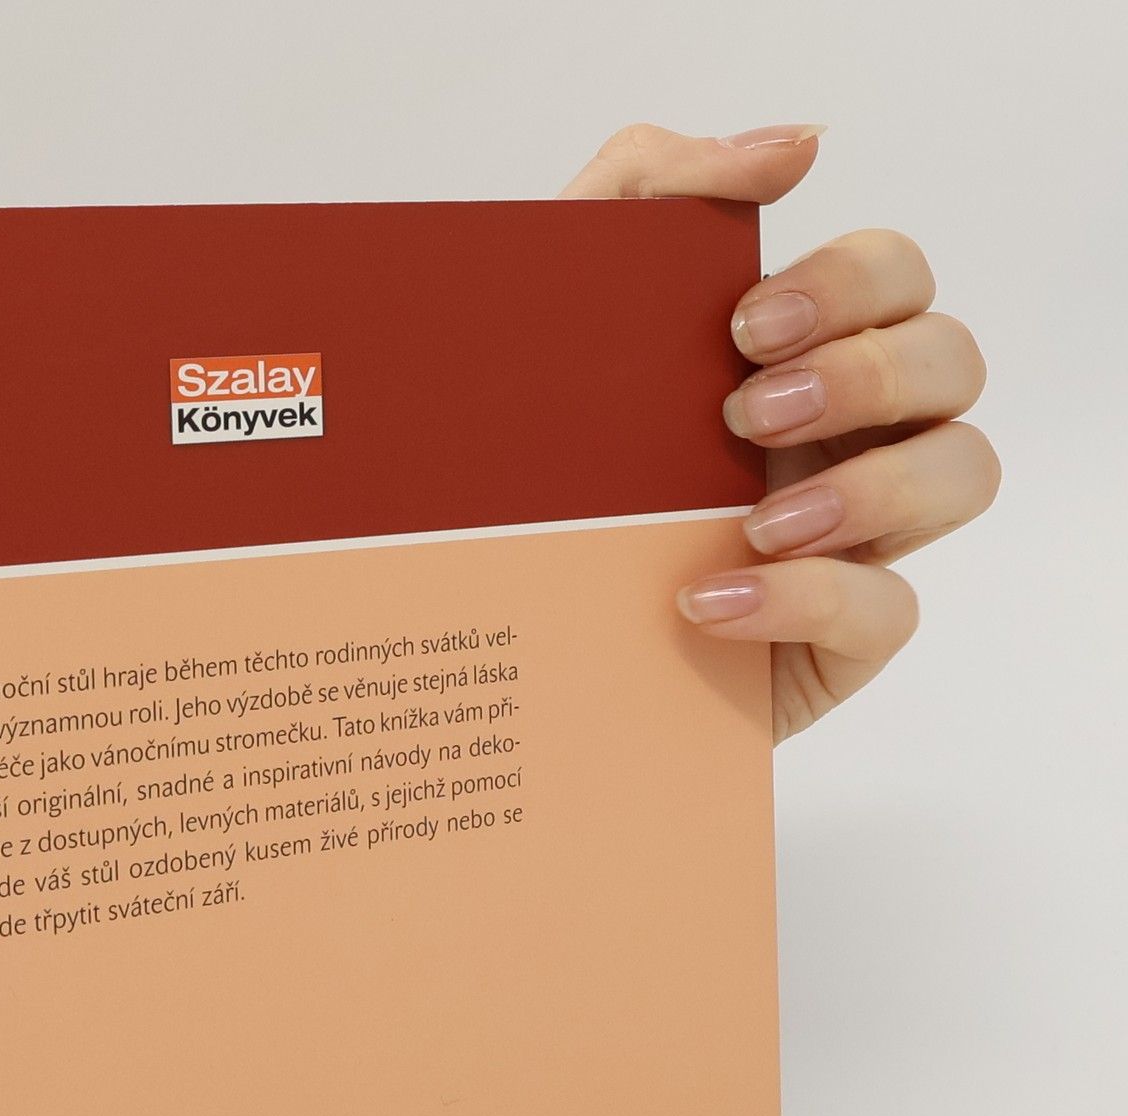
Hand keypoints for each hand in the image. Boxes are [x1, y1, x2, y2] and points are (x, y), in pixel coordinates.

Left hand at [562, 124, 999, 741]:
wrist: (482, 627)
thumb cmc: (527, 468)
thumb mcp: (549, 313)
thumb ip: (646, 192)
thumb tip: (793, 145)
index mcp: (792, 356)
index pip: (894, 277)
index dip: (853, 282)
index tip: (746, 327)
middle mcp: (840, 437)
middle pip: (952, 361)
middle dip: (867, 373)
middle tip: (748, 414)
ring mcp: (848, 538)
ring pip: (963, 472)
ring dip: (874, 483)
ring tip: (754, 519)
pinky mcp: (832, 640)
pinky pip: (887, 608)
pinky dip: (806, 597)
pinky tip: (709, 600)